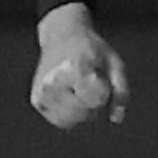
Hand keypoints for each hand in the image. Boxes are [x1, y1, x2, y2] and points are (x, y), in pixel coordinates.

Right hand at [31, 2, 129, 128]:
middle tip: (88, 79)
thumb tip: (117, 119)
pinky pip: (62, 121)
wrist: (62, 35)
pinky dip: (70, 114)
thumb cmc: (92, 49)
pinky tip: (70, 95)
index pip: (98, 98)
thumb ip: (120, 90)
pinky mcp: (37, 101)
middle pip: (86, 112)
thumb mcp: (114, 62)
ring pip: (74, 120)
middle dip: (94, 102)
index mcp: (73, 67)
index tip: (97, 73)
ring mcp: (42, 92)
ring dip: (83, 110)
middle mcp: (54, 81)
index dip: (104, 89)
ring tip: (79, 87)